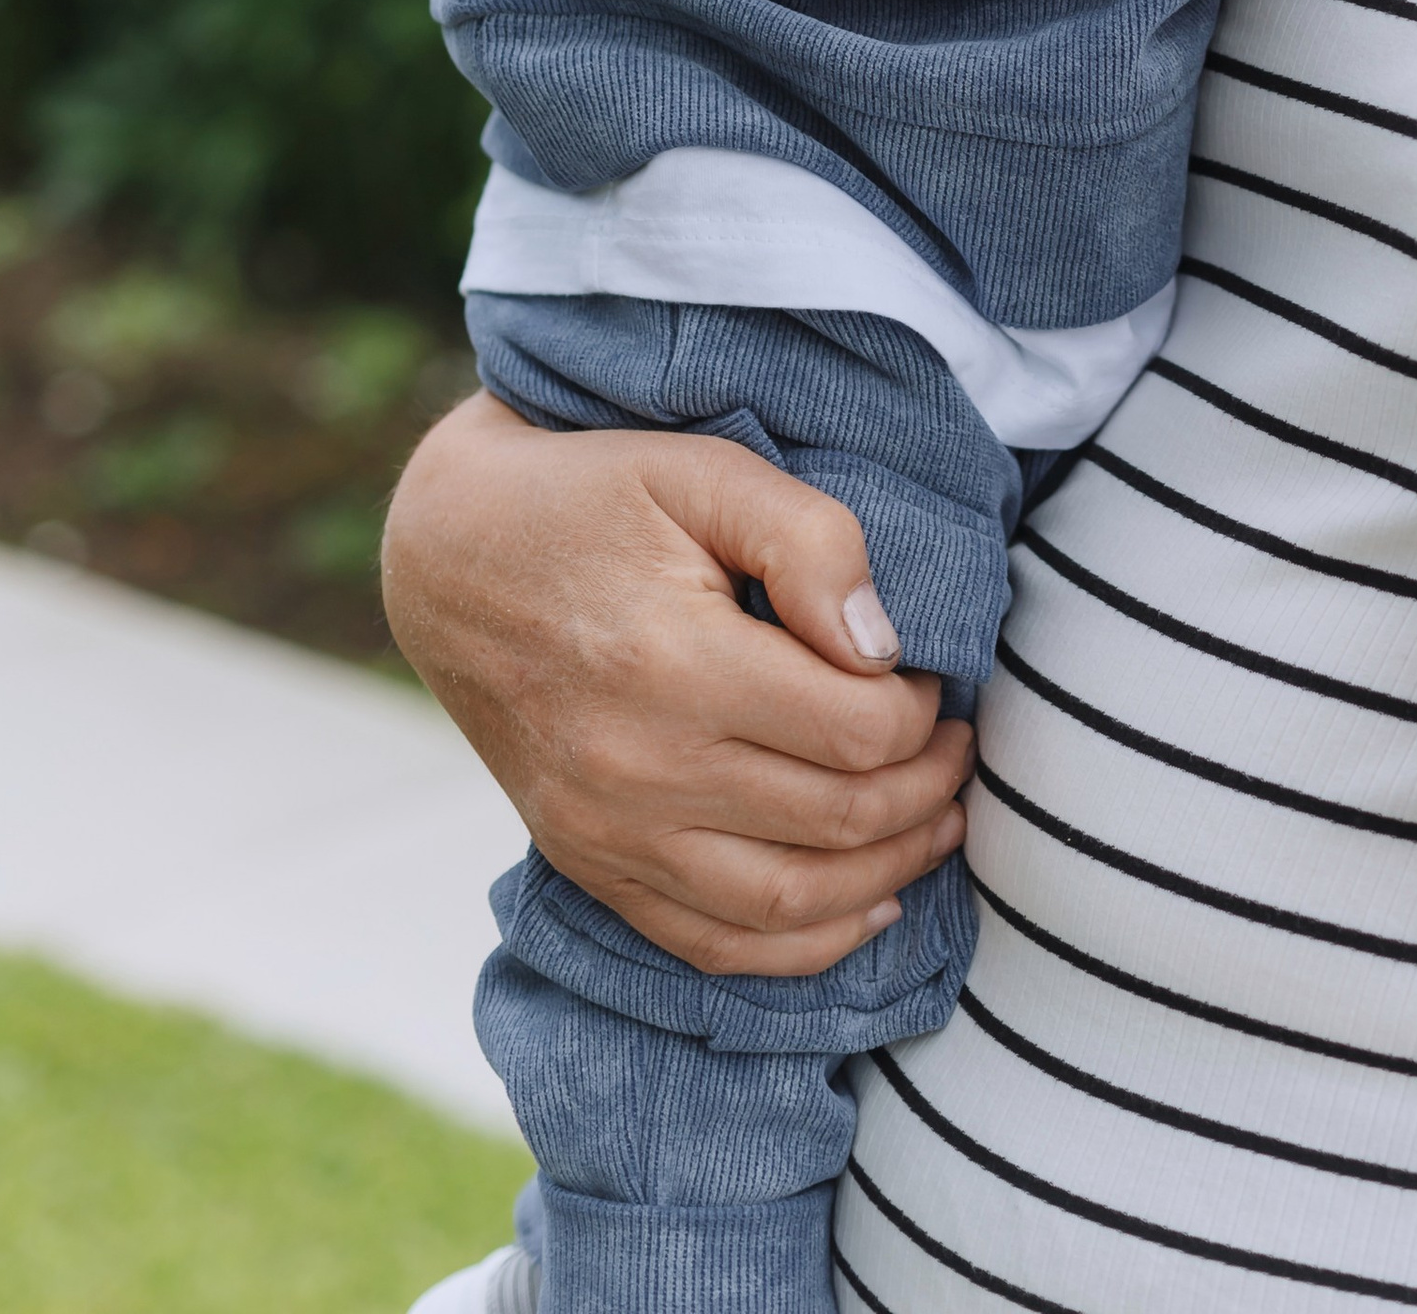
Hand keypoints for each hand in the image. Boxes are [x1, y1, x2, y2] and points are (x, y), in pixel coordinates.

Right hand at [380, 397, 971, 976]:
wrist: (451, 556)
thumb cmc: (593, 496)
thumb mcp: (703, 470)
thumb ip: (807, 542)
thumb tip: (884, 648)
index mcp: (673, 664)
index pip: (855, 730)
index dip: (923, 712)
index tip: (936, 678)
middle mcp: (638, 769)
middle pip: (837, 819)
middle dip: (928, 791)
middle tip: (965, 748)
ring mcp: (608, 834)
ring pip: (789, 903)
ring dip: (889, 874)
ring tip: (941, 822)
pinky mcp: (590, 867)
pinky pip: (714, 946)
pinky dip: (805, 946)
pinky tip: (868, 906)